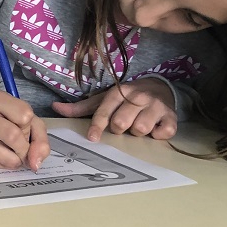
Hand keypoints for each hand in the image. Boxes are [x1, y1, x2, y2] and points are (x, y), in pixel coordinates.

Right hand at [0, 89, 49, 169]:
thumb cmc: (5, 116)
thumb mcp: (27, 117)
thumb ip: (39, 138)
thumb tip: (35, 163)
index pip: (24, 117)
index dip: (29, 126)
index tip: (23, 126)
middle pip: (14, 137)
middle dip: (25, 147)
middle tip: (22, 144)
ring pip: (8, 157)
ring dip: (17, 158)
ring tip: (12, 149)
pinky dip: (6, 163)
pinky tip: (2, 152)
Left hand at [51, 77, 176, 142]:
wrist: (159, 87)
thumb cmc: (126, 98)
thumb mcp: (104, 99)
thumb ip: (81, 107)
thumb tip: (55, 107)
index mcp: (119, 92)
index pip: (105, 110)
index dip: (98, 125)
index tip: (93, 138)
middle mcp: (138, 97)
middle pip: (122, 123)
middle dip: (120, 129)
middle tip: (123, 125)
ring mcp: (156, 106)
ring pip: (141, 129)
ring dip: (138, 133)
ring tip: (139, 125)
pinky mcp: (172, 117)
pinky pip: (163, 133)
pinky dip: (158, 135)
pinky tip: (155, 129)